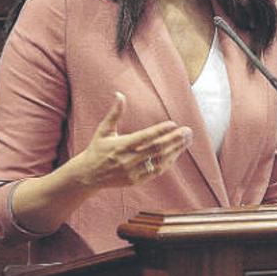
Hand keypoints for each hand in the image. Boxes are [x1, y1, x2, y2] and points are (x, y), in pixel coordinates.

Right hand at [76, 92, 191, 187]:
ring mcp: (132, 172)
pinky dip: (168, 162)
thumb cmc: (98, 148)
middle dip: (174, 140)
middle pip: (156, 149)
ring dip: (175, 150)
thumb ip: (114, 113)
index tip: (173, 124)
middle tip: (188, 131)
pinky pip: (156, 171)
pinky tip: (177, 152)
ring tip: (187, 140)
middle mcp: (127, 160)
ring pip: (159, 161)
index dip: (159, 131)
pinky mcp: (136, 181)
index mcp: (120, 145)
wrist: (89, 175)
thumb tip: (119, 94)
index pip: (144, 137)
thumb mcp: (104, 130)